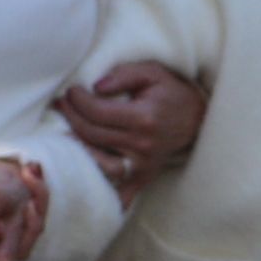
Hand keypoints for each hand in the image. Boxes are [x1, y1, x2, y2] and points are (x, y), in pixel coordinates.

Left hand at [59, 62, 204, 186]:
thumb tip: (95, 87)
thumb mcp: (153, 72)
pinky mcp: (142, 177)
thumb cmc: (172, 93)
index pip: (97, 112)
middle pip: (92, 134)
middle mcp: (142, 144)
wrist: (198, 121)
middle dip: (71, 116)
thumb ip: (124, 74)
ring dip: (77, 145)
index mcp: (143, 118)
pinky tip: (85, 175)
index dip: (77, 100)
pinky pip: (117, 187)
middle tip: (62, 104)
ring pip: (97, 160)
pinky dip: (101, 185)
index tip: (71, 91)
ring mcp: (142, 165)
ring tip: (66, 130)